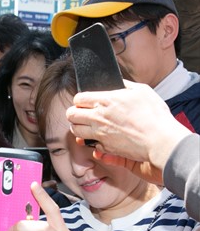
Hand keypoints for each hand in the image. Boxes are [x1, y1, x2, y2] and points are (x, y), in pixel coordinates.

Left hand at [67, 80, 189, 181]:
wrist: (160, 140)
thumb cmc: (154, 115)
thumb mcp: (142, 91)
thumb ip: (124, 85)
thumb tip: (117, 83)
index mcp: (106, 101)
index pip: (78, 98)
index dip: (80, 99)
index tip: (85, 102)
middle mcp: (99, 117)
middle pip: (71, 114)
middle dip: (74, 113)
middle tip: (81, 114)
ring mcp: (99, 133)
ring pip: (74, 130)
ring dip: (78, 127)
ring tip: (87, 125)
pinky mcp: (103, 147)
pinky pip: (87, 143)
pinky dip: (89, 140)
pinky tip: (97, 136)